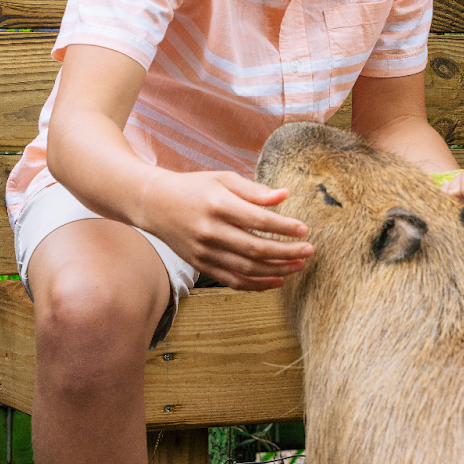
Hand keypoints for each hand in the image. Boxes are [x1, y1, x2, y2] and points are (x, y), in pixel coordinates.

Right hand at [138, 170, 311, 290]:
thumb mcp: (224, 179)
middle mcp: (209, 232)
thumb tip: (284, 196)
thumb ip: (254, 190)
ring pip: (245, 269)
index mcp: (218, 205)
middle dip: (286, 252)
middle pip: (254, 249)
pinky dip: (256, 285)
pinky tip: (277, 281)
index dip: (283, 227)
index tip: (305, 229)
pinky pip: (231, 280)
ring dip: (276, 271)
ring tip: (299, 266)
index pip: (257, 220)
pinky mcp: (200, 265)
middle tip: (309, 250)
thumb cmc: (195, 188)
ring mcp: (203, 252)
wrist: (154, 204)